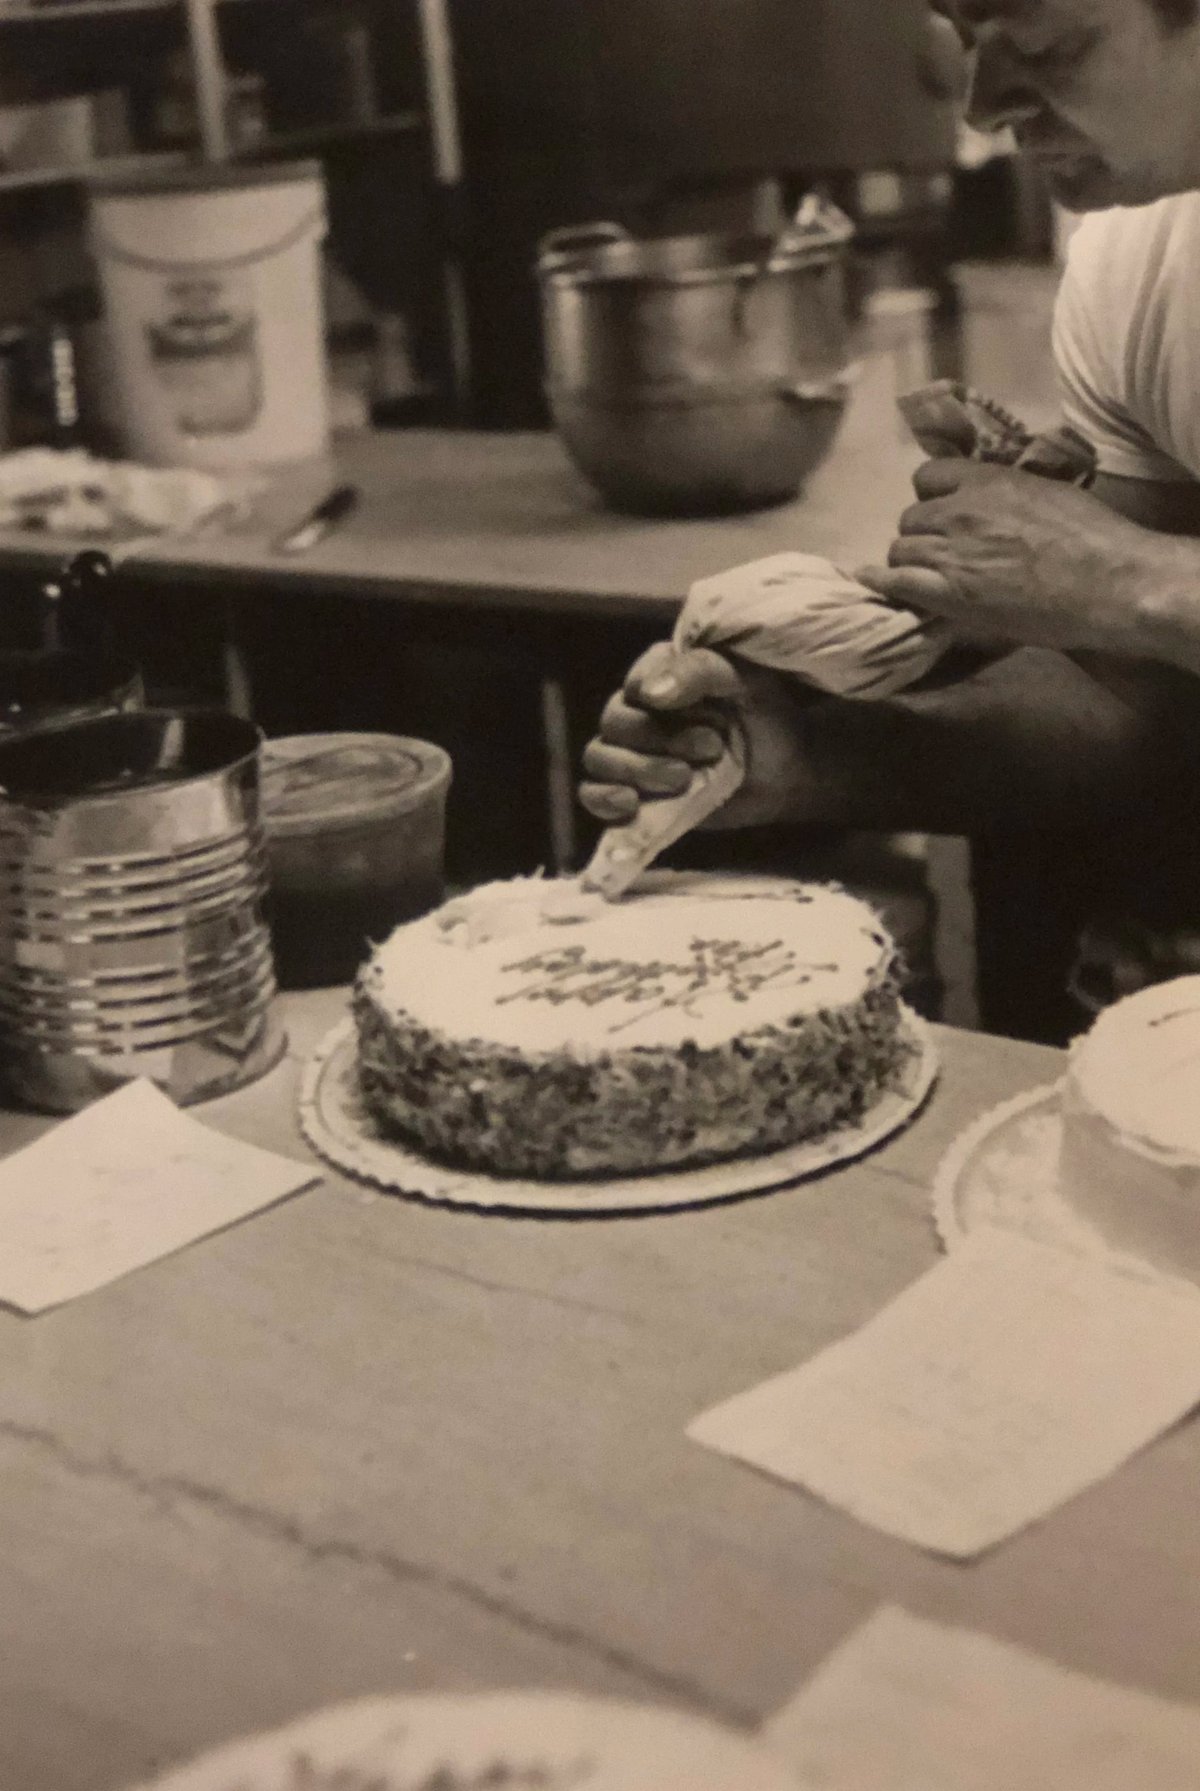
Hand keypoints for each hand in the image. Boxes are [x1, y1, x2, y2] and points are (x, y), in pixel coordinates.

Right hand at [579, 642, 819, 830]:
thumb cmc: (767, 716)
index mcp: (660, 672)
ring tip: (683, 779)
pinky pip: (592, 795)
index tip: (710, 713)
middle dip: (657, 739)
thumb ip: (698, 672)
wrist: (788, 771)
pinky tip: (631, 804)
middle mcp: (637, 710)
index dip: (660, 701)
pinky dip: (604, 800)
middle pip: (614, 723)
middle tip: (711, 748)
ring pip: (600, 757)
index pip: (633, 684)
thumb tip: (649, 693)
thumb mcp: (743, 680)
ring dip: (638, 770)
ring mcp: (631, 753)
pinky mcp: (633, 793)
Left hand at [858, 458, 1180, 655]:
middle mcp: (960, 510)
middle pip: (912, 517)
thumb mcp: (1050, 492)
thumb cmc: (1094, 537)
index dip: (932, 496)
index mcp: (988, 480)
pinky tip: (870, 582)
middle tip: (939, 551)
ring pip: (901, 548)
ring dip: (909, 560)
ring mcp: (949, 552)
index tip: (942, 511)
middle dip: (922, 532)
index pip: (930, 476)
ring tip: (924, 575)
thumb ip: (1011, 494)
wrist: (1107, 581)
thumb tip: (1001, 500)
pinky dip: (881, 582)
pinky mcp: (947, 592)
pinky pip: (895, 582)